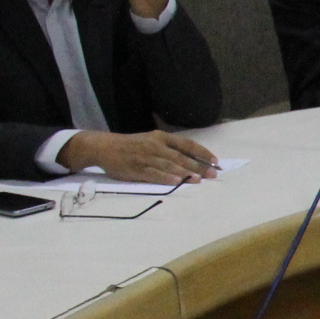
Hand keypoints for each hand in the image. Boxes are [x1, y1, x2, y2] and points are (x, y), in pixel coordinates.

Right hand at [59, 129, 217, 183]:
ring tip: (199, 179)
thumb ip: (169, 149)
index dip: (202, 152)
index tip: (215, 160)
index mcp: (160, 137)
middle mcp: (155, 146)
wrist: (104, 147)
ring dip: (185, 172)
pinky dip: (166, 177)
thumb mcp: (151, 141)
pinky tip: (177, 180)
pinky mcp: (137, 169)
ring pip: (169, 165)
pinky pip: (154, 174)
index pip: (186, 144)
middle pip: (181, 156)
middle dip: (199, 165)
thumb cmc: (131, 146)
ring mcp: (146, 158)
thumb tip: (193, 159)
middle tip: (213, 173)